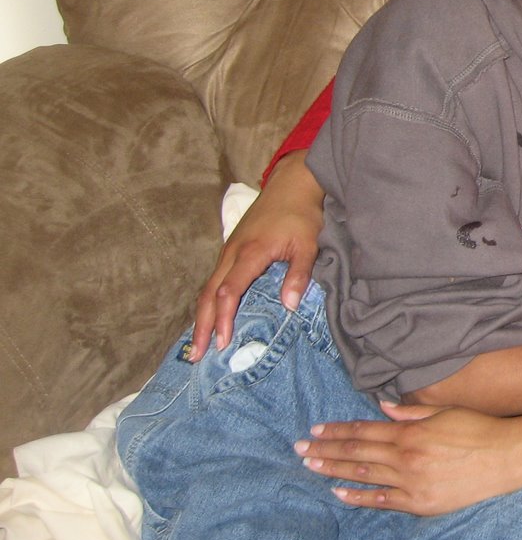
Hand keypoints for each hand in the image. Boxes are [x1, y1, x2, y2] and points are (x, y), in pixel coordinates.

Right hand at [190, 150, 323, 358]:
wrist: (292, 184)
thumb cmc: (302, 215)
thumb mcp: (308, 245)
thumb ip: (298, 275)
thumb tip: (288, 306)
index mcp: (250, 252)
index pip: (229, 291)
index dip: (223, 318)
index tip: (222, 343)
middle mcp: (232, 253)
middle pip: (209, 294)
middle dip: (202, 325)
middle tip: (196, 355)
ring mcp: (229, 250)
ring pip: (209, 287)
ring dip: (202, 316)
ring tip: (198, 344)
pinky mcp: (231, 249)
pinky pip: (215, 279)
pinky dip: (209, 302)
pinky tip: (210, 317)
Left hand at [297, 401, 521, 515]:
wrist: (510, 457)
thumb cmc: (480, 429)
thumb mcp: (445, 412)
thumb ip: (411, 412)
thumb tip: (382, 408)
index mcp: (410, 432)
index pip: (363, 431)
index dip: (336, 431)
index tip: (315, 430)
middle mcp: (406, 457)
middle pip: (356, 453)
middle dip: (325, 450)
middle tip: (299, 449)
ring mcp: (412, 482)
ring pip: (363, 475)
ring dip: (333, 471)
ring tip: (310, 467)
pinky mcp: (421, 503)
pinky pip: (382, 501)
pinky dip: (358, 497)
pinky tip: (339, 493)